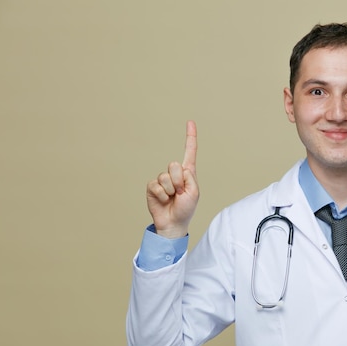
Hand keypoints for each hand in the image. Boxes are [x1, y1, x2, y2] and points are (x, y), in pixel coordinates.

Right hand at [146, 121, 199, 238]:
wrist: (173, 223)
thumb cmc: (186, 209)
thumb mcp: (194, 193)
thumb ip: (189, 178)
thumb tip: (178, 169)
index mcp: (188, 173)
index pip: (190, 152)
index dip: (190, 137)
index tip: (190, 122)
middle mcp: (175, 174)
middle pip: (175, 165)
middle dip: (178, 181)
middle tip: (180, 193)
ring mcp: (163, 180)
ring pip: (165, 176)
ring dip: (170, 190)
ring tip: (172, 198)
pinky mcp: (152, 187)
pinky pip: (156, 185)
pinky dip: (161, 194)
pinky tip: (163, 200)